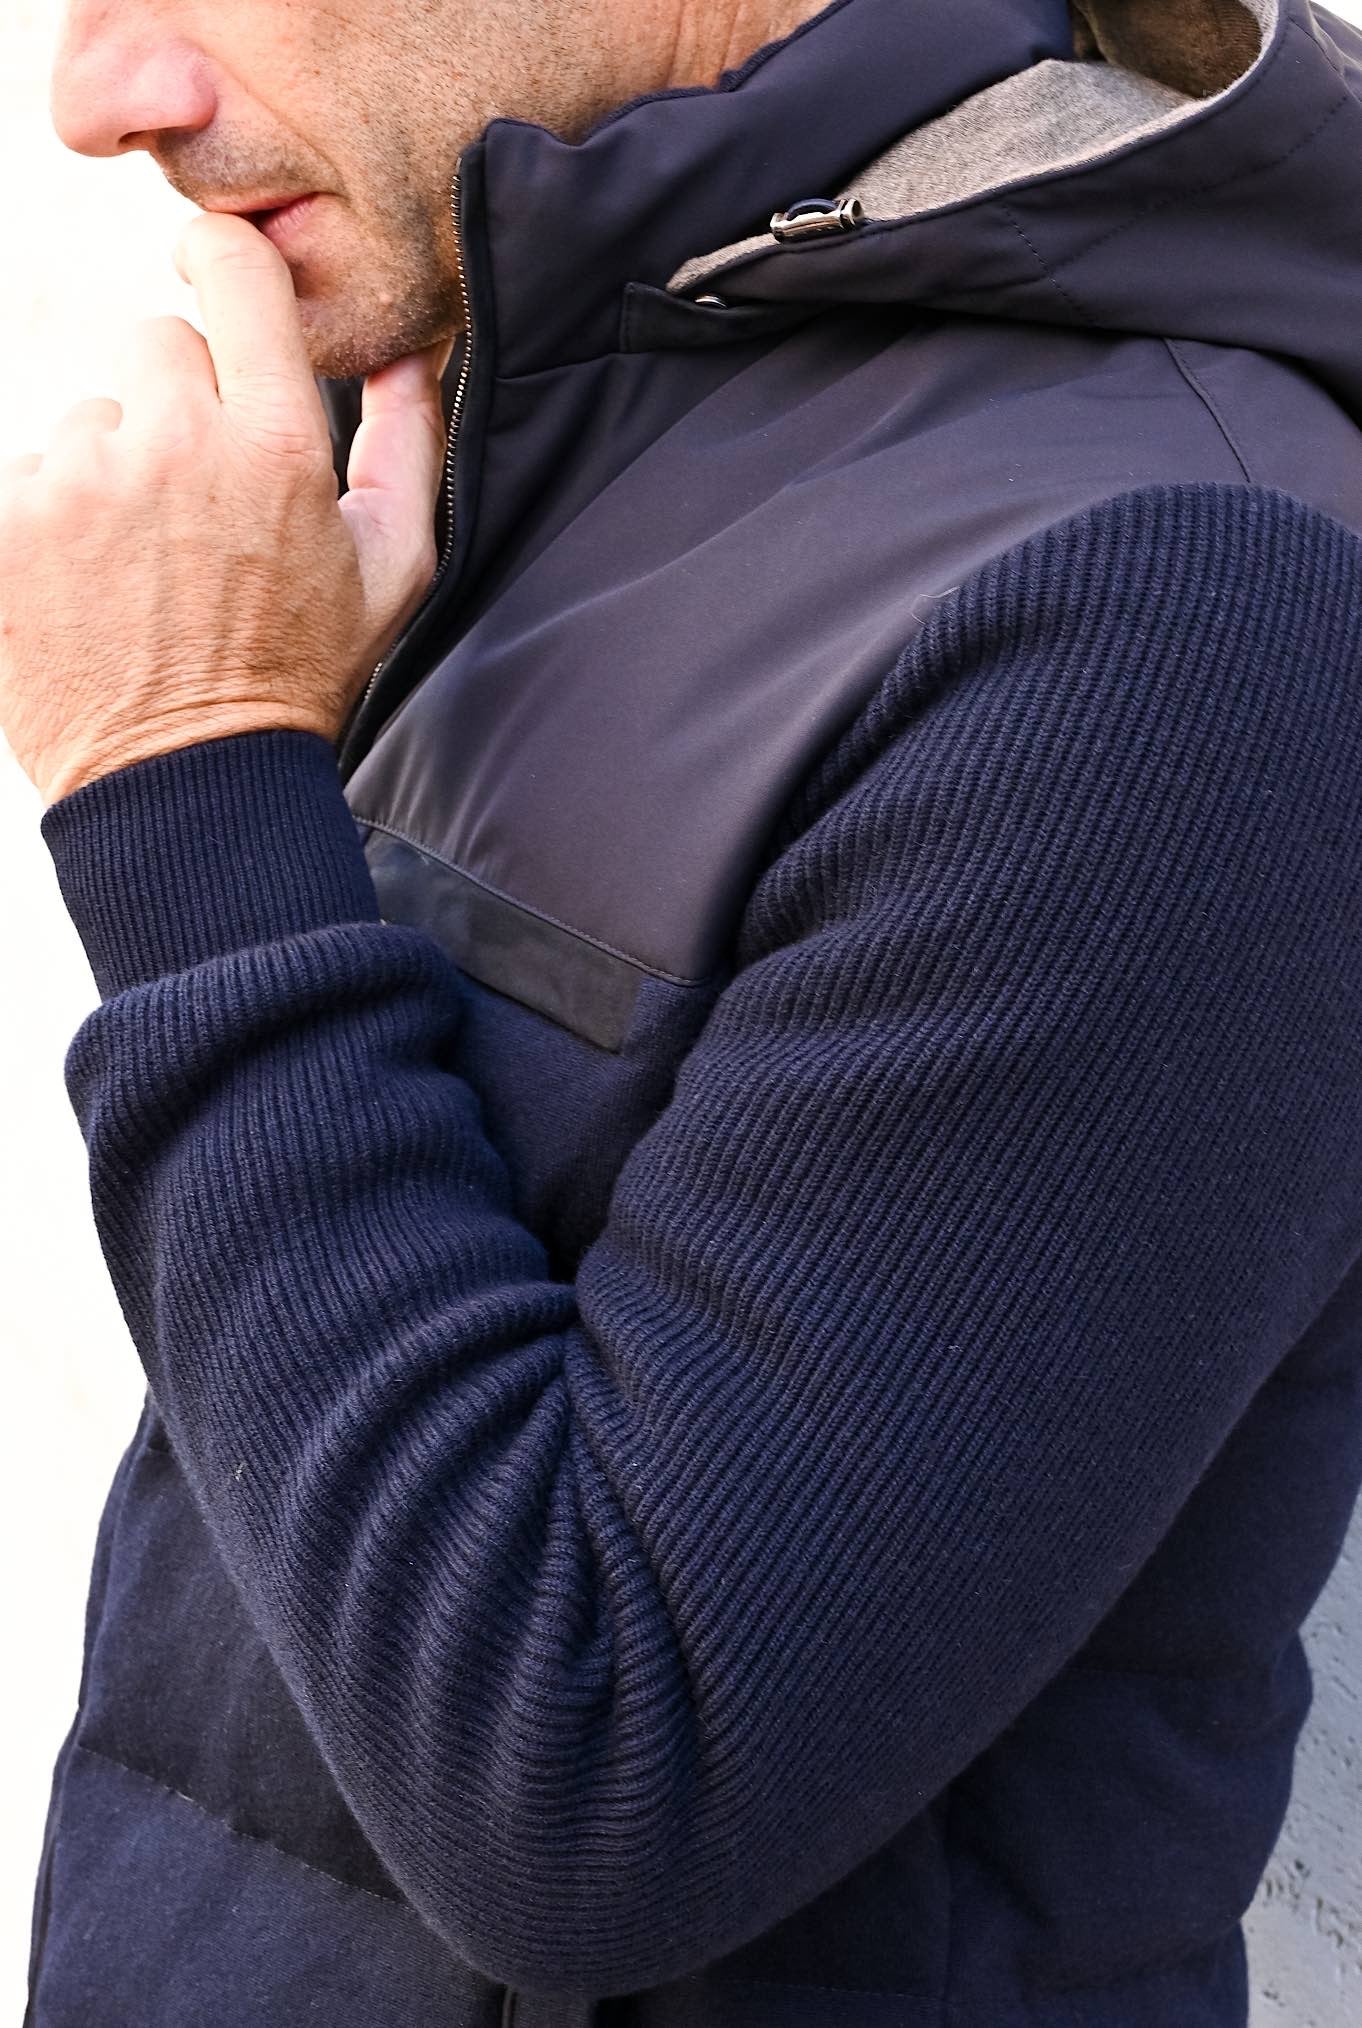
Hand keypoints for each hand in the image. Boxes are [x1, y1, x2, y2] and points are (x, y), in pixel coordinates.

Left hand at [0, 211, 451, 806]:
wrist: (187, 784)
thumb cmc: (299, 674)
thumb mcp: (393, 570)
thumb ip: (408, 443)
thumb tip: (405, 348)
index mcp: (274, 443)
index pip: (230, 268)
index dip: (224, 266)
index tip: (218, 286)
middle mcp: (170, 443)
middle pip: (154, 346)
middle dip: (176, 407)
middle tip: (199, 509)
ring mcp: (74, 483)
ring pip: (87, 423)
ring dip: (110, 475)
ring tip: (142, 569)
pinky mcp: (3, 525)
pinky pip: (27, 479)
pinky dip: (51, 524)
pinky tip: (92, 590)